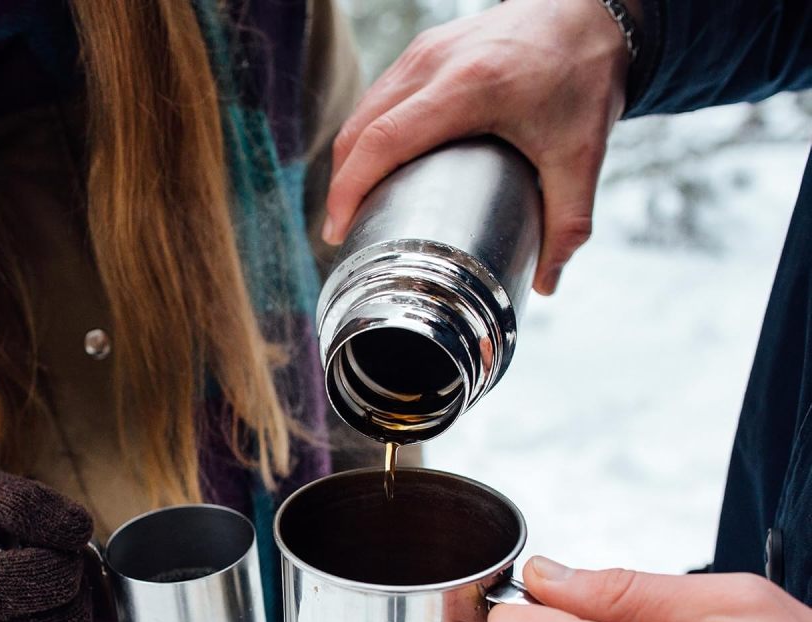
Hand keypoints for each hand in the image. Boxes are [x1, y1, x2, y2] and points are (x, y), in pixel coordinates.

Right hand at [323, 0, 633, 293]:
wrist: (593, 12)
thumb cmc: (585, 74)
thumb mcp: (583, 155)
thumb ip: (569, 225)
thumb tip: (547, 284)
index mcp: (468, 86)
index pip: (383, 139)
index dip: (349, 188)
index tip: (337, 230)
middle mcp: (434, 62)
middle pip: (360, 127)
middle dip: (340, 184)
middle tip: (342, 233)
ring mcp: (425, 51)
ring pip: (363, 109)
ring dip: (349, 160)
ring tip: (353, 207)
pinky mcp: (425, 50)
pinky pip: (378, 96)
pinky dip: (366, 136)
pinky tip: (374, 168)